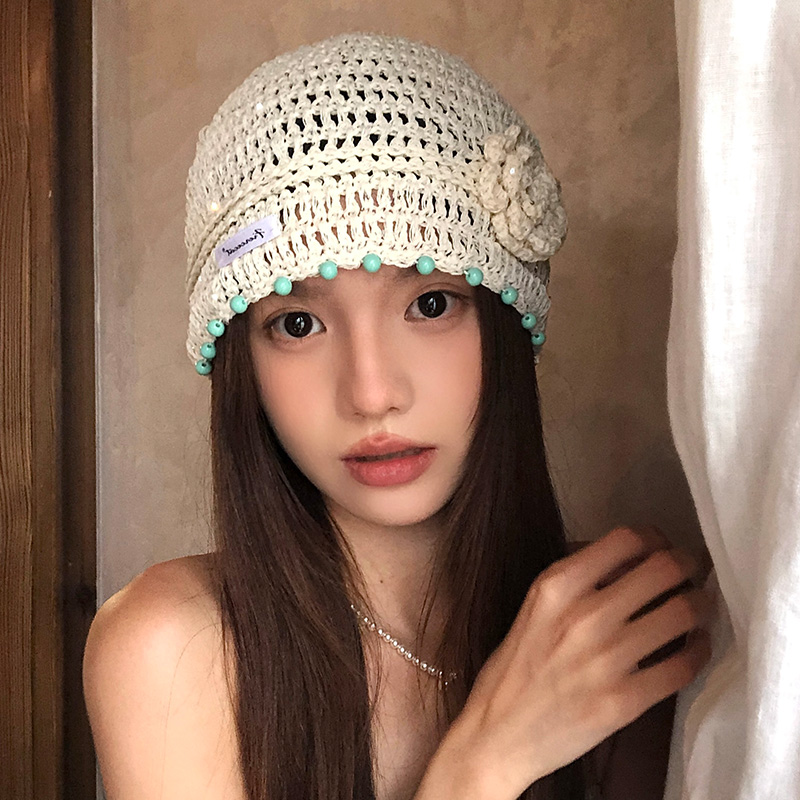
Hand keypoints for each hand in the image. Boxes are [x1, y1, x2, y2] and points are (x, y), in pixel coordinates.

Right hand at [445, 525, 715, 797]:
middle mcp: (584, 615)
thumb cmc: (516, 666)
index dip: (655, 537)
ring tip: (700, 605)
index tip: (663, 546)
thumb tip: (631, 561)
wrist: (499, 734)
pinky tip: (696, 645)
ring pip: (682, 613)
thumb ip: (578, 580)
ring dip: (701, 604)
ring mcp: (606, 660)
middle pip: (663, 569)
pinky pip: (683, 665)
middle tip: (695, 570)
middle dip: (689, 563)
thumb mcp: (535, 607)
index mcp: (557, 586)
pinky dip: (700, 649)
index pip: (625, 540)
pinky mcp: (624, 701)